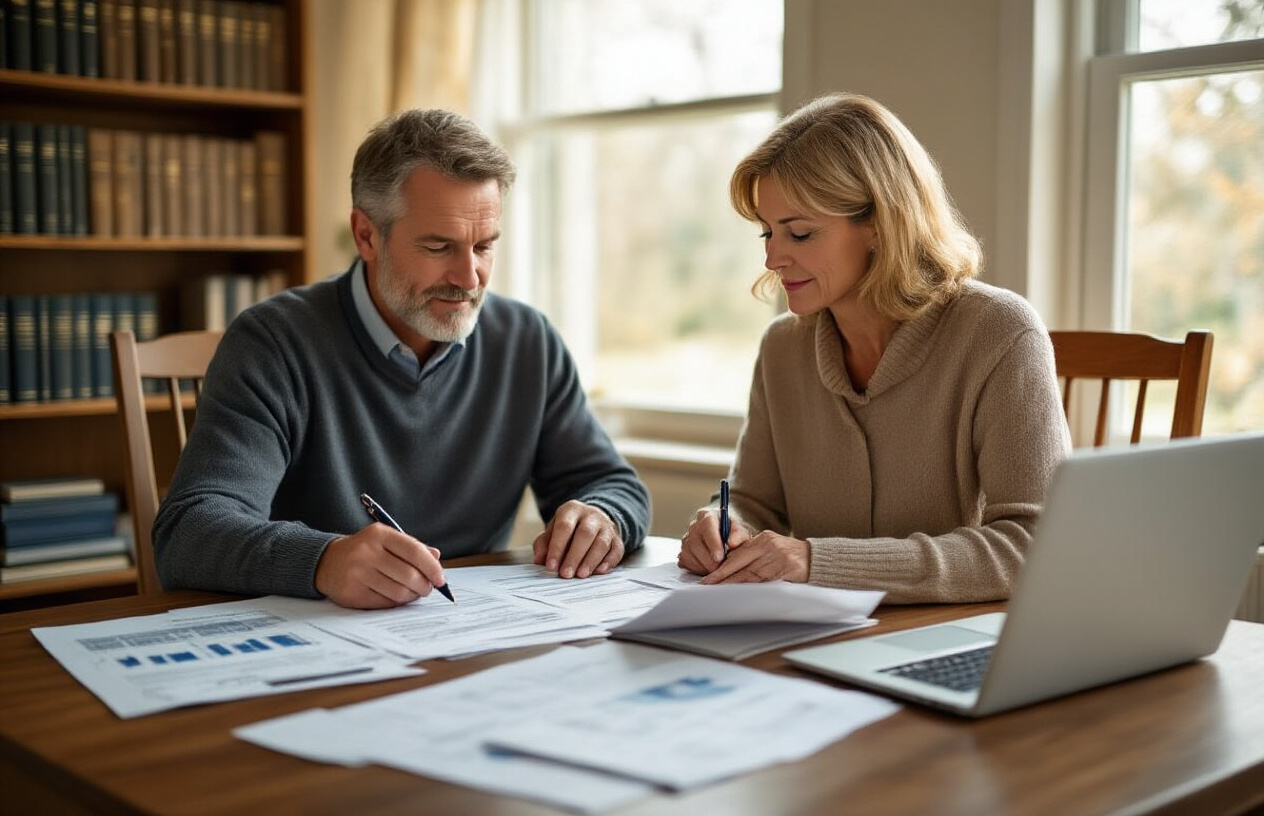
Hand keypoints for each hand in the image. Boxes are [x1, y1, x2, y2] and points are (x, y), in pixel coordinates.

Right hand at [315, 523, 446, 608]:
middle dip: (425, 586)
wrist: (326, 562)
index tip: (440, 579)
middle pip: (409, 575)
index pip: (414, 551)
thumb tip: (436, 558)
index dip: (432, 567)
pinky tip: (396, 597)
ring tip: (413, 593)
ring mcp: (357, 574)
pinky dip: (396, 603)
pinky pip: (385, 603)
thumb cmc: (364, 551)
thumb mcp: (386, 540)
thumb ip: (412, 547)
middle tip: (427, 588)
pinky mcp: (352, 593)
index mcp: (379, 534)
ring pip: (398, 592)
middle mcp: (366, 552)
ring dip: (412, 596)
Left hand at [533, 500, 623, 577]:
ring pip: (601, 543)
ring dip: (591, 561)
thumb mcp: (552, 531)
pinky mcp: (617, 539)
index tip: (551, 566)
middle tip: (566, 574)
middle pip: (585, 534)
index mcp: (572, 510)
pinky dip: (609, 562)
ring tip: (581, 575)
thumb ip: (544, 544)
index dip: (557, 547)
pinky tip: (599, 571)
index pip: (564, 527)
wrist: (592, 519)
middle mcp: (591, 515)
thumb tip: (539, 560)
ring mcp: (606, 526)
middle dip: (574, 556)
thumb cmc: (568, 528)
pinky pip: (616, 550)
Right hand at [677, 508, 751, 574]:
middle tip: (722, 568)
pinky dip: (698, 569)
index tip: (720, 557)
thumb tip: (732, 544)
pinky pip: (687, 564)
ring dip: (704, 566)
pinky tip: (710, 568)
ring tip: (718, 568)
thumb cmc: (732, 532)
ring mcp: (686, 540)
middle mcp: (693, 527)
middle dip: (709, 560)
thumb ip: (739, 534)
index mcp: (707, 516)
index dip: (713, 543)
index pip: (706, 526)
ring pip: (690, 556)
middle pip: (695, 544)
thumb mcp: (740, 529)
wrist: (725, 534)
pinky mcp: (683, 553)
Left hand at [697, 530, 809, 583]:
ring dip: (735, 587)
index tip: (709, 578)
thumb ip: (753, 554)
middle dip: (724, 578)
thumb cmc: (790, 555)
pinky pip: (767, 583)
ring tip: (721, 594)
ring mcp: (779, 559)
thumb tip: (729, 567)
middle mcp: (770, 547)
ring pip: (752, 576)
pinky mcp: (788, 570)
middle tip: (709, 587)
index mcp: (764, 539)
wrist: (817, 558)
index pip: (738, 555)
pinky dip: (753, 591)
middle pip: (742, 566)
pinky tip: (743, 596)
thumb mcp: (771, 547)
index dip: (722, 568)